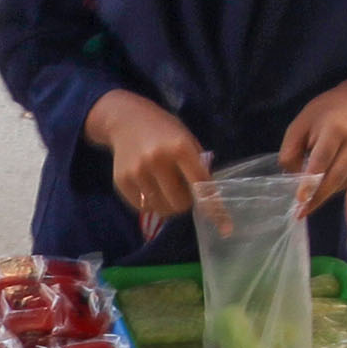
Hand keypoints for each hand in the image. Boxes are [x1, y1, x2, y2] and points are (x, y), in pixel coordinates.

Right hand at [90, 93, 213, 241]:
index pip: (201, 185)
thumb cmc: (163, 131)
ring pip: (161, 209)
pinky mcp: (121, 181)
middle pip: (179, 203)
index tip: (225, 227)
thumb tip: (208, 199)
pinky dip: (150, 204)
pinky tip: (149, 188)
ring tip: (164, 189)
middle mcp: (157, 160)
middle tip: (182, 192)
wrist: (126, 120)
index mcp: (180, 147)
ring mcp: (137, 171)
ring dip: (167, 205)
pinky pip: (142, 207)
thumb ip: (197, 166)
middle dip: (185, 203)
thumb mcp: (186, 139)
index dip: (214, 207)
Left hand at [279, 79, 346, 214]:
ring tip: (304, 208)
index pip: (322, 158)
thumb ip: (291, 149)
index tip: (300, 197)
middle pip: (335, 177)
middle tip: (300, 212)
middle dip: (316, 197)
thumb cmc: (323, 114)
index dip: (311, 179)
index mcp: (334, 130)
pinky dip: (330, 190)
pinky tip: (318, 191)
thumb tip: (292, 177)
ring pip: (340, 184)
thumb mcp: (300, 123)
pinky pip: (344, 184)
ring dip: (321, 197)